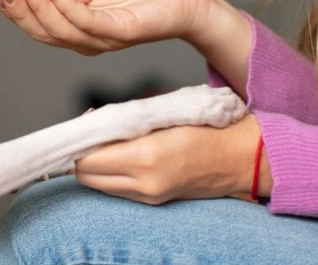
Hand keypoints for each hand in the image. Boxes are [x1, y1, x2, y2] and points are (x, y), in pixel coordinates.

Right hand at [0, 0, 222, 55]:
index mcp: (80, 32)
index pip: (40, 27)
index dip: (17, 11)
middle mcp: (88, 42)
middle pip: (44, 33)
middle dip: (19, 11)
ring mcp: (104, 39)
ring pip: (61, 30)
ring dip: (37, 6)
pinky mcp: (121, 31)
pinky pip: (86, 21)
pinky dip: (64, 5)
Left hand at [73, 114, 271, 204]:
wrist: (239, 156)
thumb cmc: (206, 126)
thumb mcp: (163, 114)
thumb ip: (126, 119)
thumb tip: (93, 120)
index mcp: (144, 156)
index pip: (87, 159)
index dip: (78, 144)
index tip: (82, 129)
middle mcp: (144, 182)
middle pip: (86, 176)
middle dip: (82, 156)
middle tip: (91, 136)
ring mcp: (149, 196)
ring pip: (99, 186)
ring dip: (95, 167)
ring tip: (107, 145)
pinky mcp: (154, 201)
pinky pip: (117, 190)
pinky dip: (111, 175)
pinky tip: (122, 157)